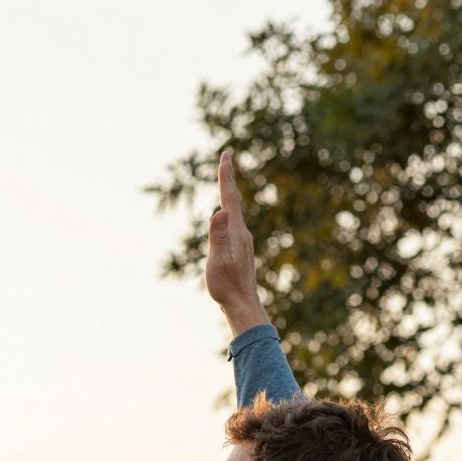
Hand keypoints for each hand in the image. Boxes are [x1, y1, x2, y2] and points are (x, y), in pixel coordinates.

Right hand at [205, 148, 265, 332]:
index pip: (229, 198)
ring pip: (236, 210)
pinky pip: (234, 222)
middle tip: (227, 156)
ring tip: (226, 180)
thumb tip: (220, 211)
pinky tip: (229, 214)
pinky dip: (231, 209)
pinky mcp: (241, 249)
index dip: (226, 176)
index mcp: (236, 231)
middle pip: (235, 199)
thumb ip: (218, 235)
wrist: (243, 305)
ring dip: (230, 193)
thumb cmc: (227, 286)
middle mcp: (242, 232)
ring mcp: (243, 241)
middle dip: (229, 178)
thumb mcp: (218, 260)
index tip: (226, 155)